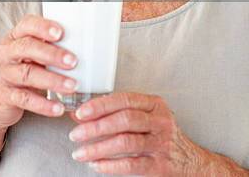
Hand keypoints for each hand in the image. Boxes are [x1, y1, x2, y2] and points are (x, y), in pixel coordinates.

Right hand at [0, 14, 77, 129]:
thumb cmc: (20, 70)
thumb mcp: (29, 55)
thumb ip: (47, 47)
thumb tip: (84, 44)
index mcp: (14, 37)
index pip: (26, 25)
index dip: (43, 27)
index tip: (61, 33)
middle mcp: (6, 53)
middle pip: (27, 48)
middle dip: (52, 54)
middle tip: (73, 61)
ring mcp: (3, 74)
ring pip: (27, 74)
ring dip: (52, 80)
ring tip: (72, 86)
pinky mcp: (4, 96)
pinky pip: (25, 99)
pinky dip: (43, 105)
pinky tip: (58, 108)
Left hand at [67, 92, 212, 175]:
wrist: (191, 162)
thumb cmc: (158, 134)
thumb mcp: (144, 116)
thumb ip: (115, 113)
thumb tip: (79, 114)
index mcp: (153, 104)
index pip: (123, 99)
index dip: (99, 105)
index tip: (80, 113)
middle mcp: (160, 121)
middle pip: (123, 120)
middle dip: (95, 127)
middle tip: (75, 134)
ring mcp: (162, 143)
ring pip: (126, 142)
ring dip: (98, 148)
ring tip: (81, 153)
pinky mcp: (161, 166)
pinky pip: (132, 165)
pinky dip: (111, 165)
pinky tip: (96, 165)